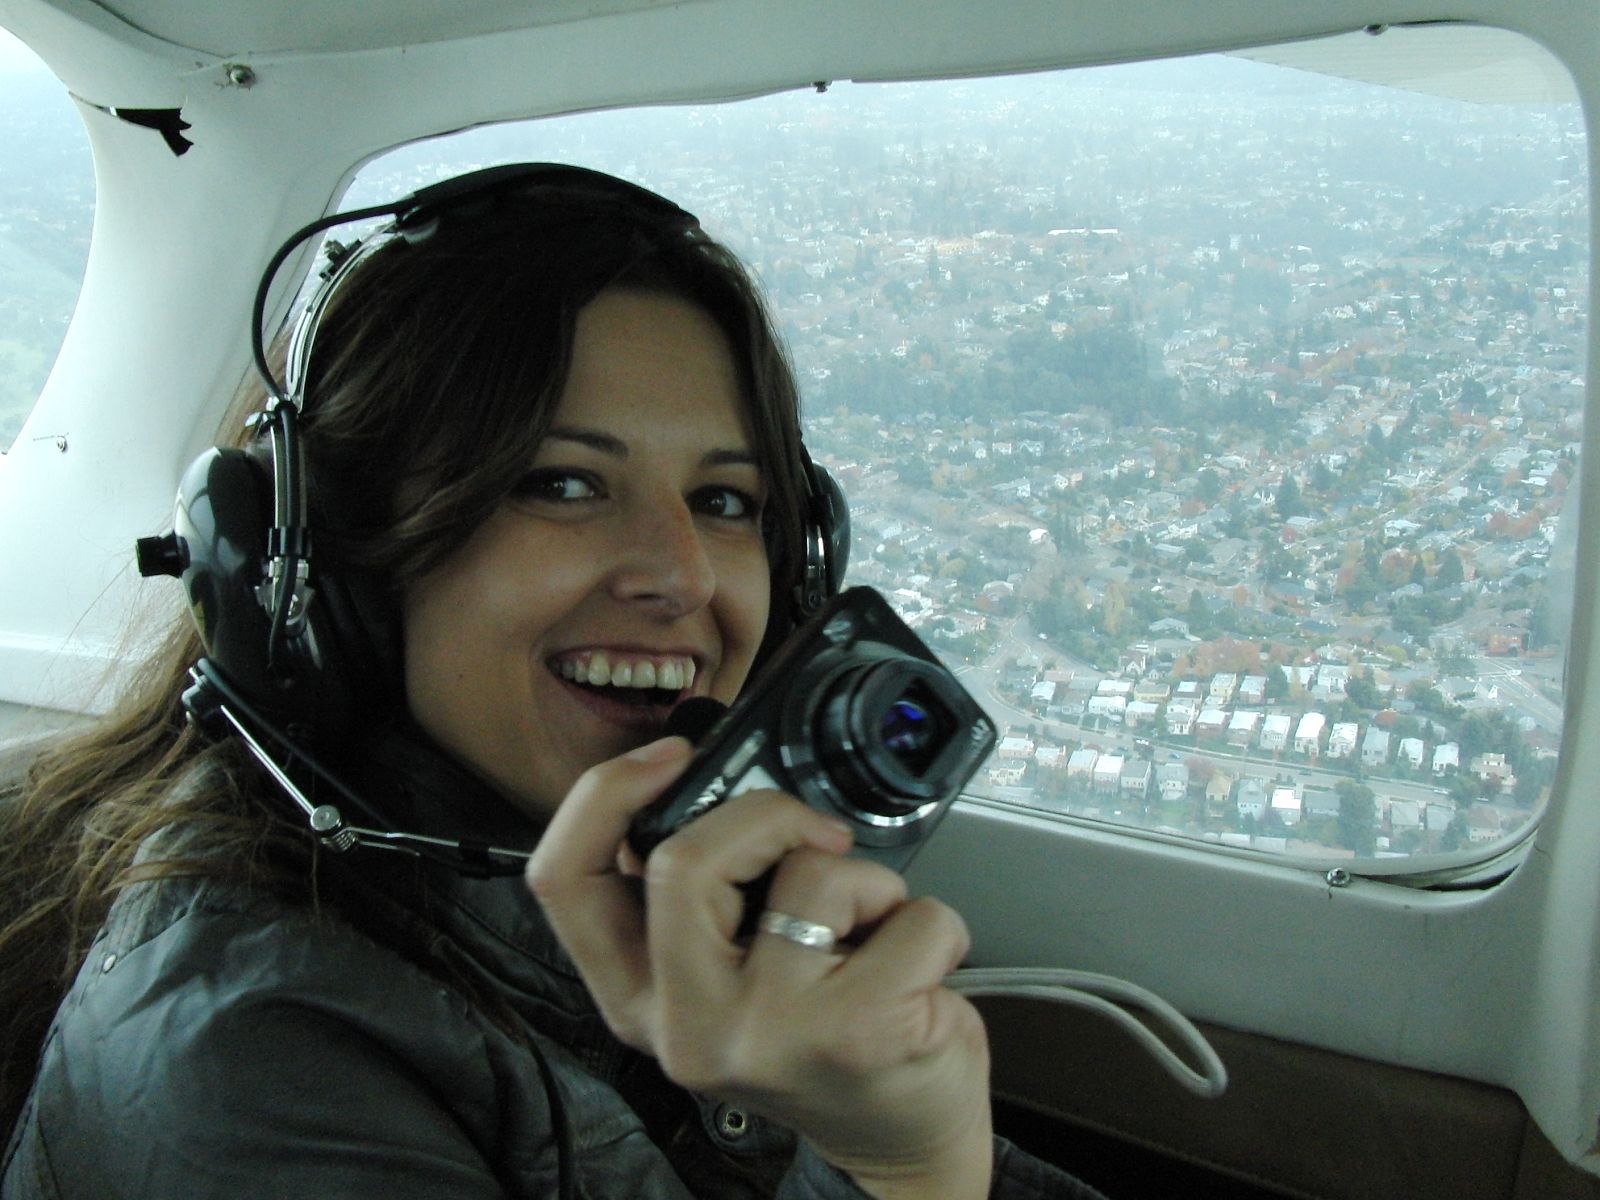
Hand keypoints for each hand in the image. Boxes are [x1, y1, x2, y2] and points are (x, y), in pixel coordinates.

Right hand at [525, 736, 993, 1199]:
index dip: (605, 794)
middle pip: (683, 859)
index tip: (669, 754)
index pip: (566, 879)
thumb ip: (698, 902)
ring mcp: (768, 1030)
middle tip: (816, 838)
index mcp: (638, 999)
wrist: (900, 1144)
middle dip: (766, 817)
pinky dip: (933, 924)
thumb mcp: (726, 981)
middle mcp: (687, 1024)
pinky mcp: (856, 1029)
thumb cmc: (822, 1044)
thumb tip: (702, 787)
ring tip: (870, 938)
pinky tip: (918, 973)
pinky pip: (911, 912)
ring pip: (813, 874)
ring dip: (869, 885)